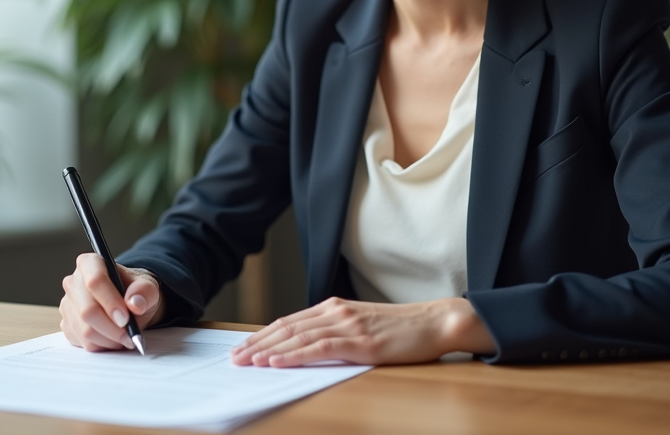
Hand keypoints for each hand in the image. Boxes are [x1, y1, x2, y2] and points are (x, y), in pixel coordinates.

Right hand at [59, 254, 164, 350]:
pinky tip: (113, 338)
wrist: (129, 303)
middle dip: (112, 328)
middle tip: (130, 334)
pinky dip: (102, 345)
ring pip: (85, 330)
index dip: (110, 302)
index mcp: (90, 263)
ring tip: (125, 336)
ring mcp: (68, 305)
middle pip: (87, 311)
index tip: (125, 318)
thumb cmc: (135, 291)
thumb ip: (144, 292)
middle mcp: (73, 282)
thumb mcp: (148, 287)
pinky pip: (83, 343)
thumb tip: (135, 304)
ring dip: (109, 339)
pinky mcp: (67, 325)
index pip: (95, 281)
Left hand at [229, 296, 494, 366]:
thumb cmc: (402, 329)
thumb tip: (308, 347)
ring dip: (267, 351)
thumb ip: (336, 332)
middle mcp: (335, 312)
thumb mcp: (363, 326)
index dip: (263, 335)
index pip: (289, 321)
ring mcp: (347, 325)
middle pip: (286, 328)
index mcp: (334, 307)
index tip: (243, 348)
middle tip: (234, 358)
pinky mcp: (359, 342)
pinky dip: (292, 356)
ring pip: (296, 337)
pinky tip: (276, 362)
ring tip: (246, 361)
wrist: (435, 321)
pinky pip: (318, 349)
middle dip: (257, 343)